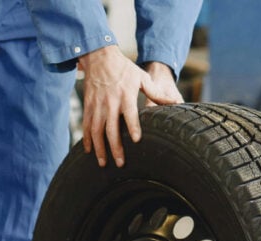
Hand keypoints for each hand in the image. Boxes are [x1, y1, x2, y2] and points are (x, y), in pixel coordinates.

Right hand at [78, 46, 182, 167]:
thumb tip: (174, 102)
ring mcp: (97, 105)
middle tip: (120, 163)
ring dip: (99, 148)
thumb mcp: (141, 77)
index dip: (133, 127)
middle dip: (115, 147)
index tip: (137, 140)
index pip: (130, 113)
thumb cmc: (124, 68)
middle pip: (111, 128)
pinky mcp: (88, 105)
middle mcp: (110, 102)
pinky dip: (87, 139)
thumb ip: (156, 92)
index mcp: (125, 95)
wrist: (99, 57)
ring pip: (96, 130)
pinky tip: (89, 151)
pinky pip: (86, 125)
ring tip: (102, 163)